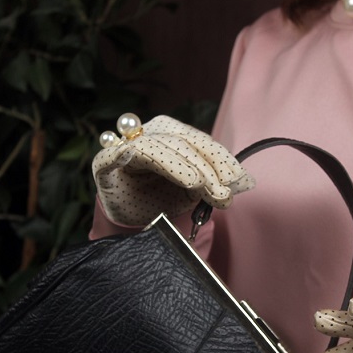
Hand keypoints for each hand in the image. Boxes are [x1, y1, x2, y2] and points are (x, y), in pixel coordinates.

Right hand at [92, 114, 254, 225]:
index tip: (238, 178)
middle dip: (205, 168)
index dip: (220, 157)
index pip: (199, 141)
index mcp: (172, 134)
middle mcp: (148, 134)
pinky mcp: (104, 165)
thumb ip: (218, 182)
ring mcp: (124, 148)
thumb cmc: (164, 197)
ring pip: (153, 148)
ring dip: (178, 166)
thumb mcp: (197, 190)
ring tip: (198, 185)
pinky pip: (111, 156)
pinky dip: (123, 153)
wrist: (132, 218)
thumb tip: (249, 181)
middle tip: (223, 194)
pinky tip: (133, 156)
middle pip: (180, 144)